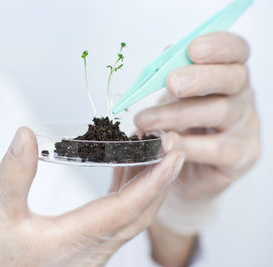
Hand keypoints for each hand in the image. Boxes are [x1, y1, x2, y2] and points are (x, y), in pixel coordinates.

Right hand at [0, 127, 184, 266]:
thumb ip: (13, 174)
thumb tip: (24, 135)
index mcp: (73, 242)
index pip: (126, 210)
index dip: (153, 181)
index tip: (174, 155)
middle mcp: (92, 251)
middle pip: (140, 214)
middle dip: (162, 180)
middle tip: (174, 145)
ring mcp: (92, 252)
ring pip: (132, 218)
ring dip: (147, 185)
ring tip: (154, 151)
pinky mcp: (87, 247)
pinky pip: (119, 220)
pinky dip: (128, 194)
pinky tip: (124, 171)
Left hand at [134, 32, 259, 265]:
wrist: (180, 171)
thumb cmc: (170, 127)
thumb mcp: (164, 100)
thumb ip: (163, 80)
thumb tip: (156, 61)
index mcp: (223, 75)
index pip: (233, 51)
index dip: (218, 46)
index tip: (192, 46)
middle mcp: (240, 97)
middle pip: (231, 79)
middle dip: (200, 79)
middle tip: (172, 83)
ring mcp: (244, 128)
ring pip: (218, 115)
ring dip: (180, 116)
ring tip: (146, 122)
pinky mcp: (239, 158)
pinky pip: (215, 150)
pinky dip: (188, 146)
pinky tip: (168, 146)